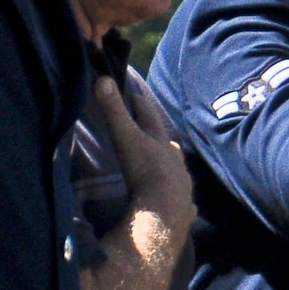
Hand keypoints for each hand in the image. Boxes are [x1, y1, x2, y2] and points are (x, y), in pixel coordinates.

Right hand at [93, 78, 193, 246]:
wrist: (164, 210)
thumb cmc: (145, 170)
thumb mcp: (126, 137)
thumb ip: (114, 111)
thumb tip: (103, 79)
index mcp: (161, 144)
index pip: (150, 118)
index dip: (141, 105)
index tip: (135, 95)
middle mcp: (175, 162)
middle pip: (169, 144)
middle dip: (161, 136)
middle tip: (156, 131)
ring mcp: (182, 186)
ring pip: (178, 170)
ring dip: (172, 165)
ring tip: (167, 163)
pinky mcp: (184, 208)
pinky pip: (185, 202)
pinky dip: (183, 199)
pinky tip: (184, 203)